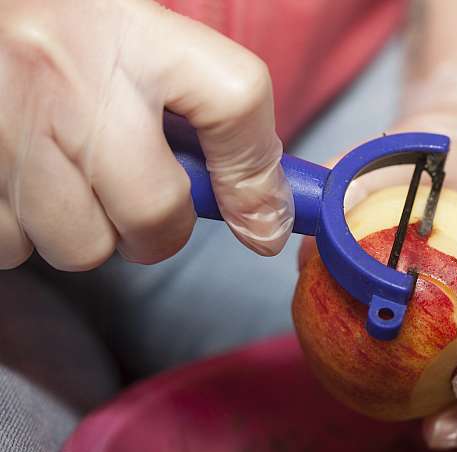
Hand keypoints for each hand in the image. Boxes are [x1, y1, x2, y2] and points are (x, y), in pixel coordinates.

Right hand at [0, 0, 292, 270]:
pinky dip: (24, 232)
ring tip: (69, 180)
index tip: (263, 224)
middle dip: (157, 233)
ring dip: (85, 232)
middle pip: (154, 215)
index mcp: (136, 34)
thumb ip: (213, 115)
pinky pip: (13, 248)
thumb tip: (263, 222)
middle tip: (143, 207)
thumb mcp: (146, 41)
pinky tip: (25, 183)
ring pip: (80, 246)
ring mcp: (8, 124)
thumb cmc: (67, 29)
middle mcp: (70, 77)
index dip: (257, 181)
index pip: (235, 99)